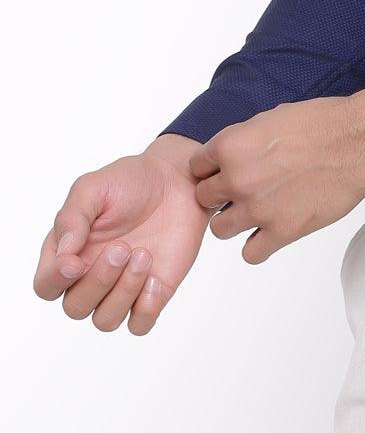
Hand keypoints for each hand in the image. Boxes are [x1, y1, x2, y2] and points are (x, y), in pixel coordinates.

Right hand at [33, 135, 212, 334]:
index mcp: (69, 252)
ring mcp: (121, 287)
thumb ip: (72, 217)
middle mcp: (91, 275)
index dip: (56, 281)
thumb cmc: (130, 182)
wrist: (176, 180)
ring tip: (143, 254)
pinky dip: (145, 309)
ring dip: (123, 292)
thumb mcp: (94, 187)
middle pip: (75, 307)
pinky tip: (156, 279)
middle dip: (99, 281)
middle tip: (123, 247)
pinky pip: (139, 325)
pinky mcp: (151, 293)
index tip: (77, 262)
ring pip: (105, 320)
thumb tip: (63, 253)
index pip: (46, 286)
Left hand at [189, 88, 364, 263]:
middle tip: (243, 189)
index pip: (196, 166)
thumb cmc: (322, 123)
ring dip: (236, 220)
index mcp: (231, 145)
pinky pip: (250, 253)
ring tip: (257, 210)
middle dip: (220, 194)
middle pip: (203, 199)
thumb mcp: (271, 118)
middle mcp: (237, 178)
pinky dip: (258, 244)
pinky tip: (271, 230)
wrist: (356, 142)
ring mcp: (258, 208)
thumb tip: (234, 154)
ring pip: (221, 229)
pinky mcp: (282, 231)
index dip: (211, 168)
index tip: (222, 171)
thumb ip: (244, 140)